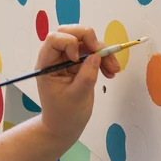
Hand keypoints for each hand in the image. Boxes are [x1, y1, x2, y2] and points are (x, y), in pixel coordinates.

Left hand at [33, 25, 120, 145]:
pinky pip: (94, 52)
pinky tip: (111, 72)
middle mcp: (57, 58)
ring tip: (113, 69)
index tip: (77, 60)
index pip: (54, 39)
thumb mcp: (76, 97)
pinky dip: (105, 59)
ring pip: (86, 42)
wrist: (65, 127)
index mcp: (47, 64)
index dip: (69, 43)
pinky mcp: (81, 64)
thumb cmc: (64, 115)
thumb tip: (96, 56)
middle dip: (89, 38)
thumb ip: (86, 76)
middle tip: (103, 53)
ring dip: (103, 51)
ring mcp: (69, 59)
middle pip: (71, 32)